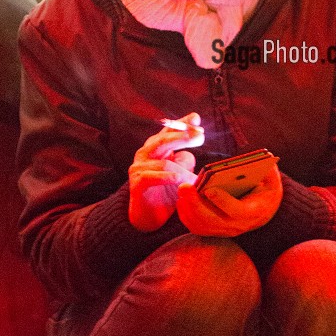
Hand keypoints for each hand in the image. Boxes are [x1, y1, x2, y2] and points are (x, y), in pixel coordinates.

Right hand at [128, 114, 203, 231]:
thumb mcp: (179, 173)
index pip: (168, 131)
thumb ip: (184, 161)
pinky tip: (177, 178)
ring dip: (182, 170)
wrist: (147, 216)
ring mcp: (139, 169)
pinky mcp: (136, 184)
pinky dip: (166, 177)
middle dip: (182, 136)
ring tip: (195, 178)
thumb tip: (189, 153)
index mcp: (156, 148)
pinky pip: (151, 177)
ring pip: (163, 162)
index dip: (181, 124)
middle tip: (199, 135)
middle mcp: (145, 155)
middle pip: (163, 140)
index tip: (196, 118)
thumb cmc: (165, 192)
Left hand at [176, 163, 282, 236]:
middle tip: (184, 187)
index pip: (237, 211)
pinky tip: (182, 200)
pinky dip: (186, 215)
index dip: (223, 201)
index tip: (209, 190)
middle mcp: (239, 226)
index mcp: (254, 212)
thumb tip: (258, 159)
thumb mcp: (271, 179)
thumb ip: (267, 170)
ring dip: (188, 209)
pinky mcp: (215, 231)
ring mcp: (226, 231)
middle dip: (196, 204)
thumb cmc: (265, 189)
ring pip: (202, 226)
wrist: (264, 210)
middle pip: (213, 221)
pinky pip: (197, 228)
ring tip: (182, 190)